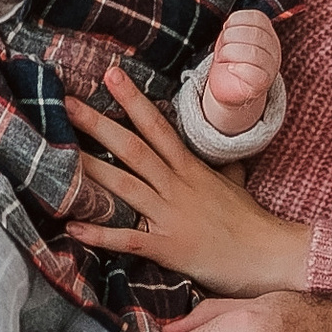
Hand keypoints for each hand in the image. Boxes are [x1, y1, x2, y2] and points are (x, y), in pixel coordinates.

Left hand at [62, 67, 309, 298]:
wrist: (272, 255)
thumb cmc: (251, 221)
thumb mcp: (233, 182)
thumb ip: (217, 164)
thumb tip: (216, 148)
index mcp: (190, 168)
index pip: (157, 126)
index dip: (132, 100)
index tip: (110, 76)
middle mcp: (177, 186)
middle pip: (133, 149)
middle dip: (98, 125)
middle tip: (66, 103)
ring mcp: (171, 216)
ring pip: (125, 186)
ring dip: (91, 170)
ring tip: (59, 155)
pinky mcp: (168, 248)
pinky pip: (128, 240)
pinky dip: (99, 234)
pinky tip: (72, 228)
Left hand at [201, 8, 280, 136]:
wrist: (229, 89)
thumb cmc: (229, 58)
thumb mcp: (230, 36)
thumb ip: (234, 22)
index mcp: (267, 32)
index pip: (254, 17)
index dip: (233, 23)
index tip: (226, 34)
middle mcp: (274, 47)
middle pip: (252, 34)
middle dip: (228, 39)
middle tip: (222, 50)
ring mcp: (271, 66)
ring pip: (251, 52)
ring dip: (229, 54)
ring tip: (225, 60)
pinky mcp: (262, 84)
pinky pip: (252, 72)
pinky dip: (236, 68)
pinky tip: (231, 69)